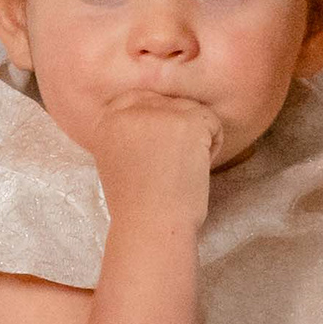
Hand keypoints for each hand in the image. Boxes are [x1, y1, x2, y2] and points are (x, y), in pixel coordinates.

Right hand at [89, 90, 225, 231]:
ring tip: (181, 169)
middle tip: (169, 166)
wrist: (150, 225)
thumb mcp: (115, 159)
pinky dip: (213, 146)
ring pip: (193, 110)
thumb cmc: (136, 204)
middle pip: (169, 103)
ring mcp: (161, 113)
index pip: (140, 98)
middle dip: (177, 130)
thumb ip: (127, 133)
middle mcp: (131, 110)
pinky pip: (213, 123)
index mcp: (109, 119)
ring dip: (196, 137)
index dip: (156, 121)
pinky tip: (196, 168)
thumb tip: (156, 122)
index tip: (156, 151)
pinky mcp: (189, 122)